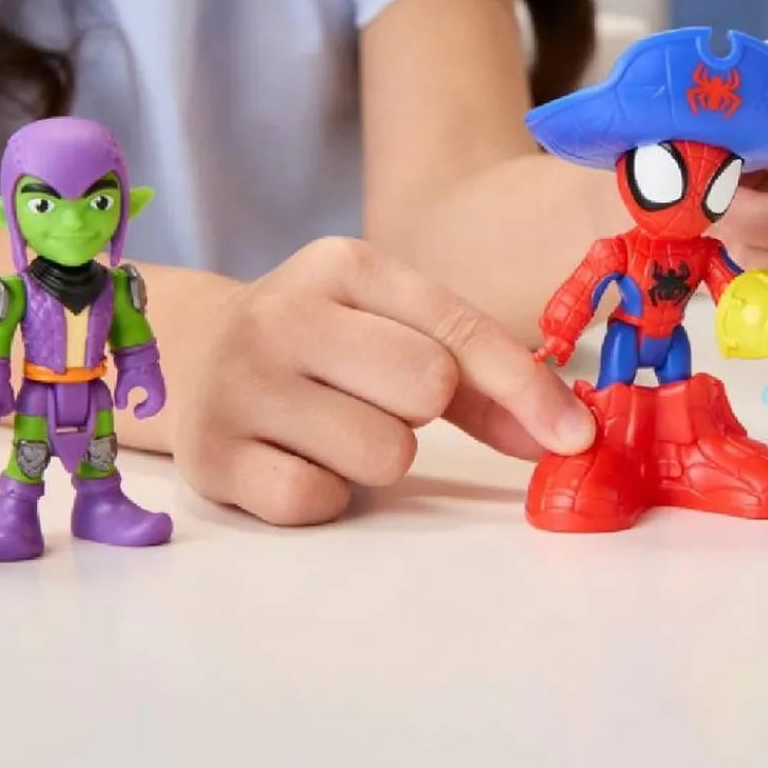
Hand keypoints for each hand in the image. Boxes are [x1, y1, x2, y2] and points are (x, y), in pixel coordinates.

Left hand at [114, 341, 166, 419]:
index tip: (135, 413)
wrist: (136, 347)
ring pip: (159, 396)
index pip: (156, 404)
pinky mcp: (154, 374)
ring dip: (151, 403)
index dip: (146, 411)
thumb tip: (121, 407)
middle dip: (150, 409)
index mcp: (155, 387)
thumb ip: (121, 396)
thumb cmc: (131, 365)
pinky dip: (150, 396)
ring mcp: (158, 378)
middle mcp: (159, 384)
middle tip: (138, 412)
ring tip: (140, 406)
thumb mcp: (124, 382)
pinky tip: (141, 395)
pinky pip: (156, 390)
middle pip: (160, 401)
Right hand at [172, 237, 597, 526]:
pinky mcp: (213, 455)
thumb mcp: (391, 325)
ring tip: (332, 426)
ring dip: (376, 457)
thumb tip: (564, 435)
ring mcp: (240, 383)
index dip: (524, 388)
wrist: (195, 355)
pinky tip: (296, 457)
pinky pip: (318, 501)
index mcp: (342, 265)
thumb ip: (479, 376)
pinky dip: (325, 494)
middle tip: (377, 399)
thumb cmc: (320, 343)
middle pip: (426, 387)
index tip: (572, 437)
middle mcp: (284, 313)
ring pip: (382, 454)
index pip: (457, 331)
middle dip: (421, 413)